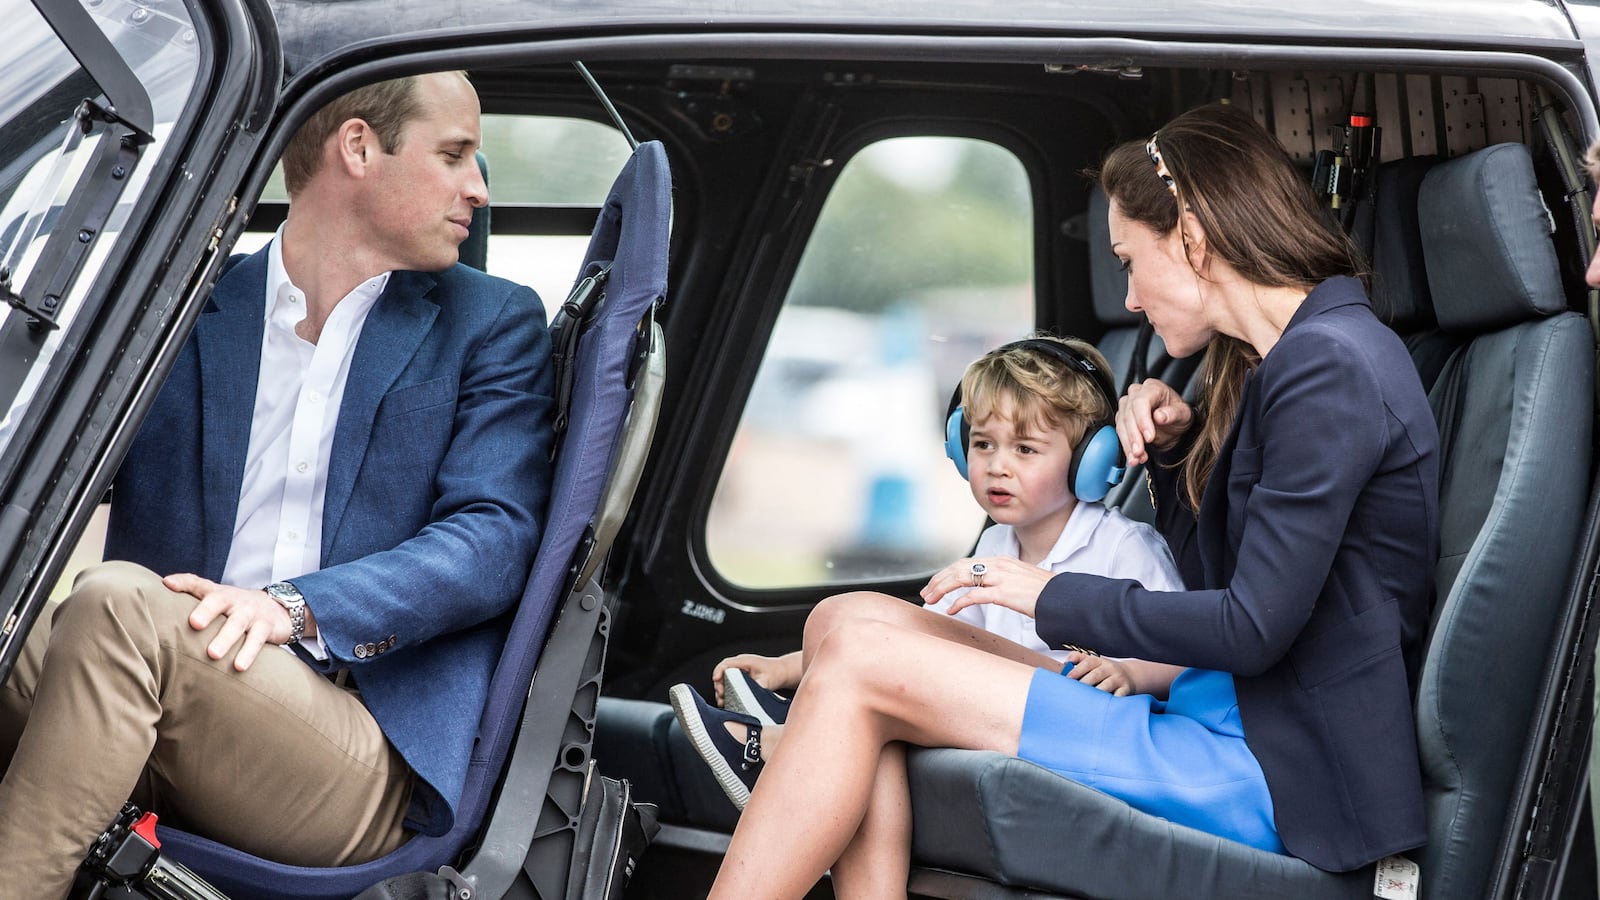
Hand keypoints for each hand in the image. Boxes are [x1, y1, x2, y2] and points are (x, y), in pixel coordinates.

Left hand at [163, 573, 293, 672]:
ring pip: (238, 623)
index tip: (167, 585)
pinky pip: (257, 640)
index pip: (198, 584)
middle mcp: (234, 599)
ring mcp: (251, 612)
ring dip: (226, 638)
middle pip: (219, 601)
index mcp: (218, 593)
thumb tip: (164, 584)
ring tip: (213, 654)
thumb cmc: (236, 607)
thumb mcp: (217, 596)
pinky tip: (239, 666)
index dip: (183, 583)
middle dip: (207, 611)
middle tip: (194, 624)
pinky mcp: (266, 626)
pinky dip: (248, 653)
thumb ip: (192, 588)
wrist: (277, 609)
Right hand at [712, 652, 800, 705]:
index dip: (718, 671)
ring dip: (721, 690)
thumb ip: (755, 688)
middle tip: (721, 696)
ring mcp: (738, 671)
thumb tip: (745, 698)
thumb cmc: (775, 673)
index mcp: (744, 661)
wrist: (782, 671)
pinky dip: (726, 692)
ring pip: (723, 679)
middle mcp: (739, 665)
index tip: (716, 680)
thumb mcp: (767, 682)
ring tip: (722, 702)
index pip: (726, 664)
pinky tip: (726, 702)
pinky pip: (728, 684)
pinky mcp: (739, 678)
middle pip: (722, 673)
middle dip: (719, 685)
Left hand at [921, 556, 1052, 618]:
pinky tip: (950, 609)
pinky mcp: (1004, 593)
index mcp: (1002, 561)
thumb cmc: (1047, 593)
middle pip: (959, 568)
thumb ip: (1006, 580)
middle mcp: (999, 565)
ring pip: (961, 577)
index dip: (948, 572)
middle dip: (939, 579)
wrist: (1065, 598)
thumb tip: (991, 590)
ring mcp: (1001, 578)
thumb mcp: (1023, 580)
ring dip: (942, 588)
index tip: (937, 583)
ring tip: (931, 599)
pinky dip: (959, 602)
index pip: (967, 562)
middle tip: (927, 593)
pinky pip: (974, 595)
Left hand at [1064, 652, 1136, 696]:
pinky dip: (1110, 702)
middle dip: (1084, 683)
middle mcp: (1109, 668)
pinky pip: (1118, 696)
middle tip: (1073, 693)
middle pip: (1096, 675)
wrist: (1130, 674)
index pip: (1088, 662)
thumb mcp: (1093, 661)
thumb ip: (1078, 658)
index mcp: (1099, 661)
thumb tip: (1066, 663)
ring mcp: (1118, 679)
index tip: (1068, 679)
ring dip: (1095, 693)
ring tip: (1085, 701)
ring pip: (1106, 686)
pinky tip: (1101, 708)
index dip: (1077, 670)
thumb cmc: (1105, 671)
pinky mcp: (1125, 690)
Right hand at [1116, 378, 1193, 466]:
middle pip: (1129, 414)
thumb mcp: (1183, 414)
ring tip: (1137, 457)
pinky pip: (1120, 433)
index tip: (1149, 437)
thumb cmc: (1178, 416)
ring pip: (1121, 424)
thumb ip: (1173, 414)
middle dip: (1134, 436)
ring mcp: (1127, 405)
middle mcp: (1137, 394)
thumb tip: (1160, 416)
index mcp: (1153, 388)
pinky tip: (1133, 456)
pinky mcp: (1122, 418)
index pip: (1141, 402)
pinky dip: (1126, 446)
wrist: (1173, 426)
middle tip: (1140, 452)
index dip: (1142, 420)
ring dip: (1128, 444)